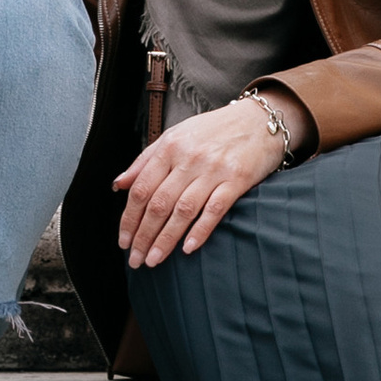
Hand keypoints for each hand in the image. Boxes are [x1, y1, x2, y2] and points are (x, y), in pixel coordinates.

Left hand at [115, 95, 306, 268]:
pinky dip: (200, 231)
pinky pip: (215, 209)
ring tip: (154, 260)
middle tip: (135, 259)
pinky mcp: (237, 179)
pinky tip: (188, 248)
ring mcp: (213, 169)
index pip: (142, 188)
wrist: (260, 120)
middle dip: (143, 235)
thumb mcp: (176, 135)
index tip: (123, 240)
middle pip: (159, 203)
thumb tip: (120, 184)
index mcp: (169, 146)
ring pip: (183, 210)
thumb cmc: (214, 130)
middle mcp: (188, 158)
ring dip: (166, 239)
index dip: (129, 218)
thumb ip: (146, 160)